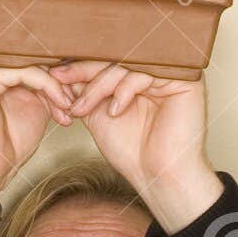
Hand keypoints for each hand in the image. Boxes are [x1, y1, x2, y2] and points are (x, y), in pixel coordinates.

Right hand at [0, 49, 73, 206]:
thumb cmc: (5, 141)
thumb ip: (42, 78)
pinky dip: (49, 87)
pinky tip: (62, 106)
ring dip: (57, 84)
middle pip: (28, 54)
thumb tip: (70, 59)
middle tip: (76, 97)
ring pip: (29, 62)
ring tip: (69, 107)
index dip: (56, 68)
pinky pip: (25, 72)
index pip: (26, 52)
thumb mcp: (32, 101)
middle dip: (59, 76)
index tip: (77, 88)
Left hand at [48, 61, 223, 232]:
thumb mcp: (98, 114)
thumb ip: (85, 90)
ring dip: (97, 86)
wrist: (158, 177)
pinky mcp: (183, 80)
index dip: (79, 66)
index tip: (54, 75)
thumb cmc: (132, 151)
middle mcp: (154, 70)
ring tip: (82, 109)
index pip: (106, 61)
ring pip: (124, 64)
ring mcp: (169, 73)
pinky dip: (123, 91)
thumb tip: (60, 68)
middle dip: (83, 72)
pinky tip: (115, 111)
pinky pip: (144, 73)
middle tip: (60, 82)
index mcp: (137, 75)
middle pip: (114, 58)